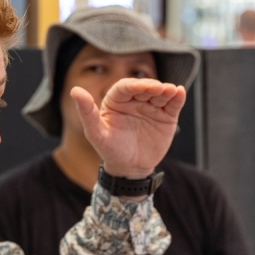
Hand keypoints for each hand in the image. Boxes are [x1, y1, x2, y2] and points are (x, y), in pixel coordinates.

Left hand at [71, 78, 186, 178]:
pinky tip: (180, 92)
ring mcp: (151, 107)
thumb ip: (86, 112)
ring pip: (160, 93)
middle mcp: (135, 100)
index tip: (143, 87)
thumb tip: (74, 90)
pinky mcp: (166, 116)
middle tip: (161, 89)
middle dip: (153, 86)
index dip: (135, 85)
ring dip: (167, 90)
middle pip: (145, 88)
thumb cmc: (110, 150)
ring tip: (172, 91)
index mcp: (116, 100)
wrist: (130, 169)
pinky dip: (178, 97)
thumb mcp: (96, 134)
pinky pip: (172, 104)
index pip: (125, 87)